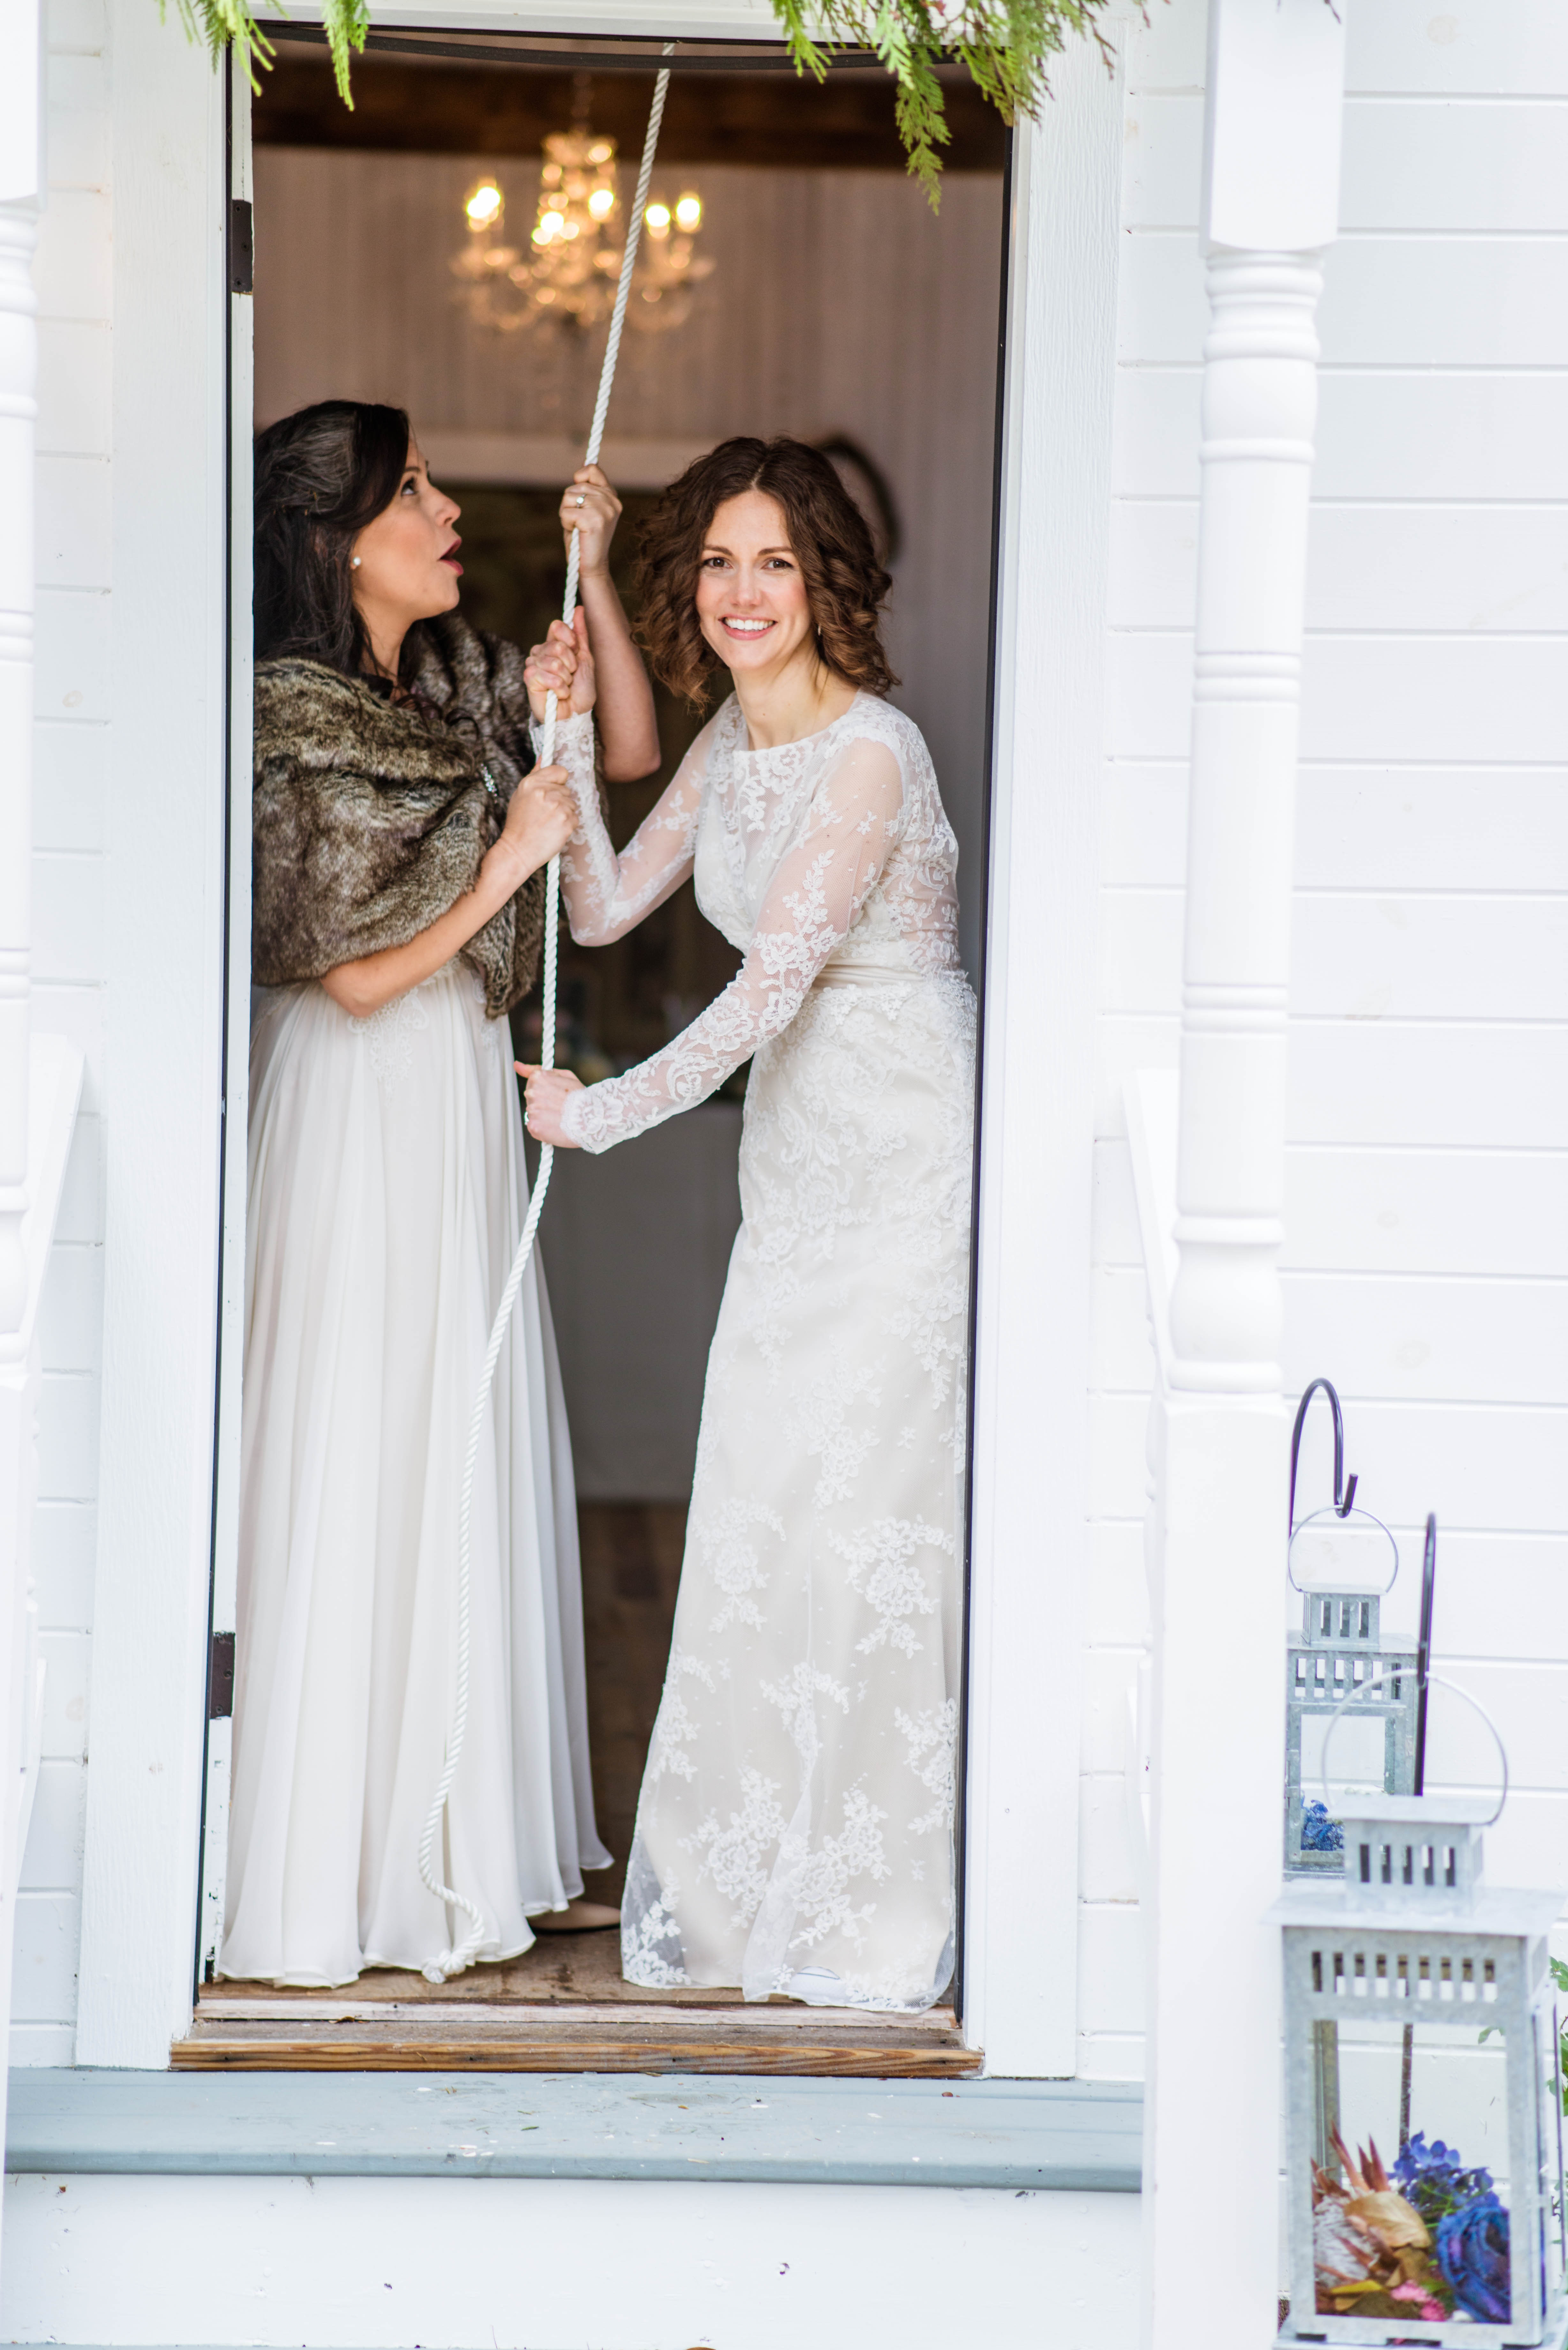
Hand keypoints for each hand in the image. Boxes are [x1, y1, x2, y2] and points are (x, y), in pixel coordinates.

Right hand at [486, 763, 575, 890]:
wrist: (518, 850)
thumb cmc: (518, 823)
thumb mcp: (520, 795)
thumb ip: (535, 775)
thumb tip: (543, 757)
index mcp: (532, 783)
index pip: (560, 771)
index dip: (558, 781)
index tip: (551, 791)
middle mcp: (545, 792)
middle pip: (567, 790)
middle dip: (559, 801)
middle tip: (543, 814)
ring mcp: (557, 807)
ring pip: (572, 804)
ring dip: (563, 814)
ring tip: (547, 823)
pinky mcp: (567, 822)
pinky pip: (575, 818)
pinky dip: (567, 826)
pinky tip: (553, 831)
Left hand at [516, 1062, 584, 1147]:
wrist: (593, 1119)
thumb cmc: (582, 1097)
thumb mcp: (565, 1075)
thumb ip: (538, 1069)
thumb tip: (516, 1065)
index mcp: (539, 1078)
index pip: (532, 1082)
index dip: (545, 1089)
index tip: (556, 1094)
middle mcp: (532, 1093)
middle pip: (531, 1098)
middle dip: (542, 1102)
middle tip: (560, 1106)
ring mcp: (532, 1110)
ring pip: (533, 1113)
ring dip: (543, 1115)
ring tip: (560, 1117)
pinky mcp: (534, 1126)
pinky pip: (534, 1127)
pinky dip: (543, 1129)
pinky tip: (556, 1126)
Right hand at [524, 611, 595, 722]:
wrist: (575, 713)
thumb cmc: (580, 689)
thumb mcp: (585, 659)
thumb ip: (581, 634)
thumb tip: (579, 609)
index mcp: (554, 644)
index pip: (557, 626)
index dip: (571, 640)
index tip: (576, 654)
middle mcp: (541, 651)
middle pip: (558, 646)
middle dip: (571, 665)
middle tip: (571, 677)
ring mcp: (533, 664)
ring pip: (554, 662)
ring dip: (566, 679)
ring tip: (565, 687)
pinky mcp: (529, 678)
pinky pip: (546, 675)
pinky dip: (559, 688)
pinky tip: (558, 694)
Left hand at [559, 464, 621, 578]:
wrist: (592, 567)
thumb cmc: (584, 539)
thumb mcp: (586, 509)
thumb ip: (586, 490)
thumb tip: (581, 469)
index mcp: (612, 496)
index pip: (592, 469)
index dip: (579, 478)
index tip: (579, 497)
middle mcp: (612, 501)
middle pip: (577, 484)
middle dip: (569, 502)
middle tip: (578, 521)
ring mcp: (605, 510)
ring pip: (570, 496)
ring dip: (566, 513)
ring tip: (577, 527)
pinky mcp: (595, 521)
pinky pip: (567, 512)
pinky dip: (566, 523)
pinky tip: (576, 533)